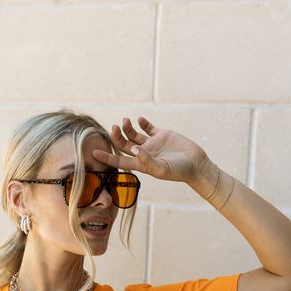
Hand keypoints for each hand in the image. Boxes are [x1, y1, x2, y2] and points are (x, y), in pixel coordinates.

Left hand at [92, 116, 209, 184]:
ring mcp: (152, 144)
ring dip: (127, 127)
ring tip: (126, 121)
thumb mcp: (162, 169)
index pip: (119, 161)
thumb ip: (147, 160)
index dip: (107, 158)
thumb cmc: (179, 171)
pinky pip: (148, 127)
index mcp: (141, 164)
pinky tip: (139, 120)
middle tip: (114, 127)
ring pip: (133, 135)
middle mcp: (144, 154)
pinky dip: (142, 122)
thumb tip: (133, 149)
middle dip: (116, 136)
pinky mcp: (162, 135)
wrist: (196, 164)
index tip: (94, 152)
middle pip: (123, 145)